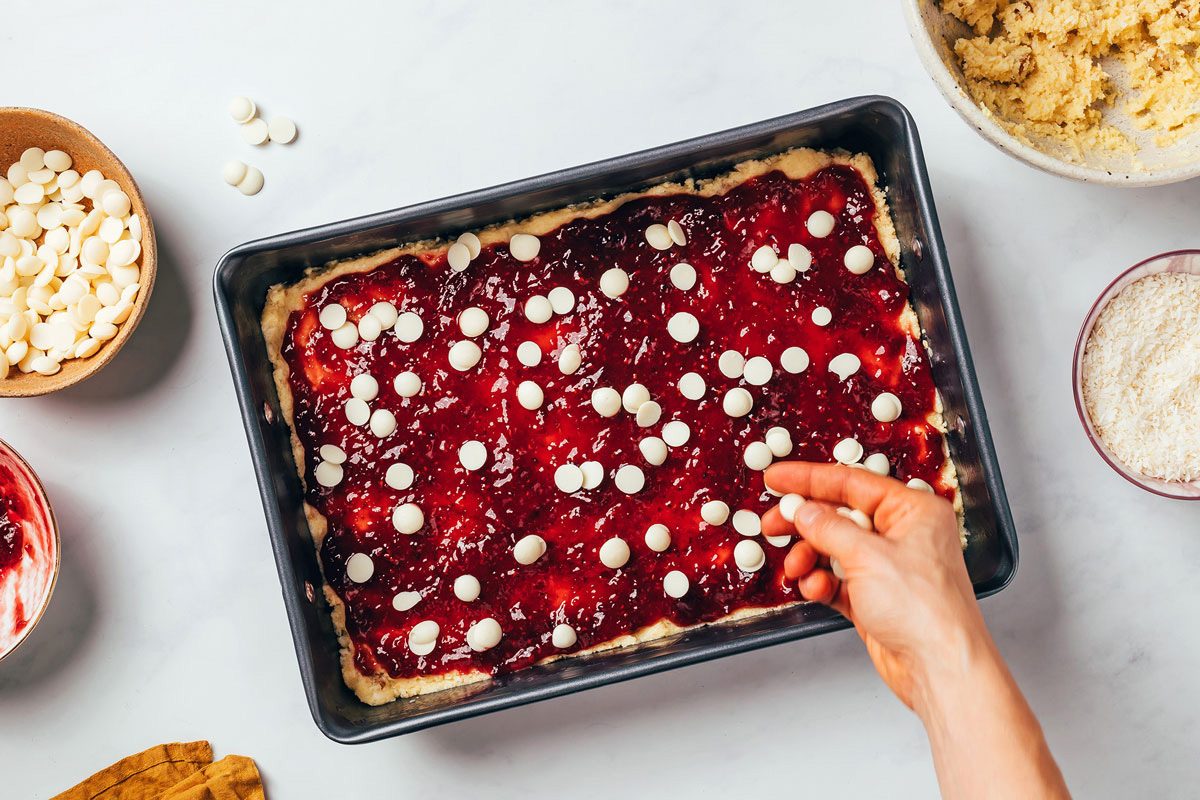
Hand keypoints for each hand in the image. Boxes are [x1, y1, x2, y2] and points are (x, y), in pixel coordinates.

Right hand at [761, 462, 986, 712]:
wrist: (939, 670)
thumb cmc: (927, 612)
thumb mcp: (868, 557)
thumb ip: (829, 528)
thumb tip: (804, 511)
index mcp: (913, 512)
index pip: (852, 483)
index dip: (810, 479)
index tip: (778, 478)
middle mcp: (902, 536)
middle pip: (839, 516)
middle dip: (804, 524)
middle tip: (774, 524)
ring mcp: (888, 568)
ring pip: (833, 549)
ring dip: (810, 557)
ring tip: (798, 568)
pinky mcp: (875, 597)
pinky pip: (836, 579)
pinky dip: (821, 581)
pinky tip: (816, 588)